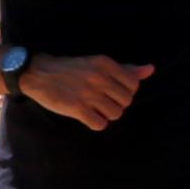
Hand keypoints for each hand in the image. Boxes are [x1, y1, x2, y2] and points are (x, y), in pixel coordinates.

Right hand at [18, 55, 152, 128]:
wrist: (38, 73)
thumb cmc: (71, 68)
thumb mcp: (98, 63)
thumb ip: (125, 69)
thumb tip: (151, 69)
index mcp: (105, 64)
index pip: (133, 85)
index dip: (125, 92)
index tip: (112, 91)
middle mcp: (99, 78)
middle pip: (126, 102)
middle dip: (116, 104)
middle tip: (101, 100)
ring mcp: (89, 94)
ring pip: (116, 114)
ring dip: (106, 114)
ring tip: (94, 108)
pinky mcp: (78, 109)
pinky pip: (100, 124)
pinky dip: (95, 123)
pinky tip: (87, 115)